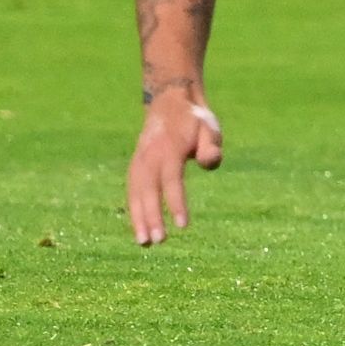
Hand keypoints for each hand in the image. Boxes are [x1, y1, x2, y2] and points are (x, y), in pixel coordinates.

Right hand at [127, 87, 221, 244]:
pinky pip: (133, 191)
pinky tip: (139, 228)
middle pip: (148, 191)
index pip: (172, 181)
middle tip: (156, 242)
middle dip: (151, 218)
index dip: (176, 203)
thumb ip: (211, 147)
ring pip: (135, 194)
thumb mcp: (210, 128)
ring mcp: (138, 161)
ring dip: (137, 219)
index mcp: (169, 149)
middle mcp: (149, 157)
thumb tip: (210, 165)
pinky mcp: (135, 166)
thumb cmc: (195, 120)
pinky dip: (134, 209)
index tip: (183, 226)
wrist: (170, 102)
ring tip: (144, 243)